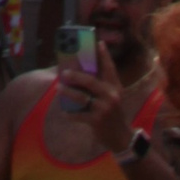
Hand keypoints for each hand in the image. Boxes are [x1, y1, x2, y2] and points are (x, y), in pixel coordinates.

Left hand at [53, 37, 135, 157]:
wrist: (121, 137)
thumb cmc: (114, 113)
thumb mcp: (113, 97)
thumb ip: (103, 85)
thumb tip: (83, 72)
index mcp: (116, 87)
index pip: (110, 68)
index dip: (104, 55)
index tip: (98, 43)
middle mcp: (111, 95)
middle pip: (90, 81)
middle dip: (75, 76)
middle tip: (63, 73)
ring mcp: (104, 108)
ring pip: (81, 97)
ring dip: (67, 92)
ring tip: (58, 88)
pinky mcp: (96, 121)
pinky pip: (79, 114)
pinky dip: (70, 113)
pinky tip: (64, 112)